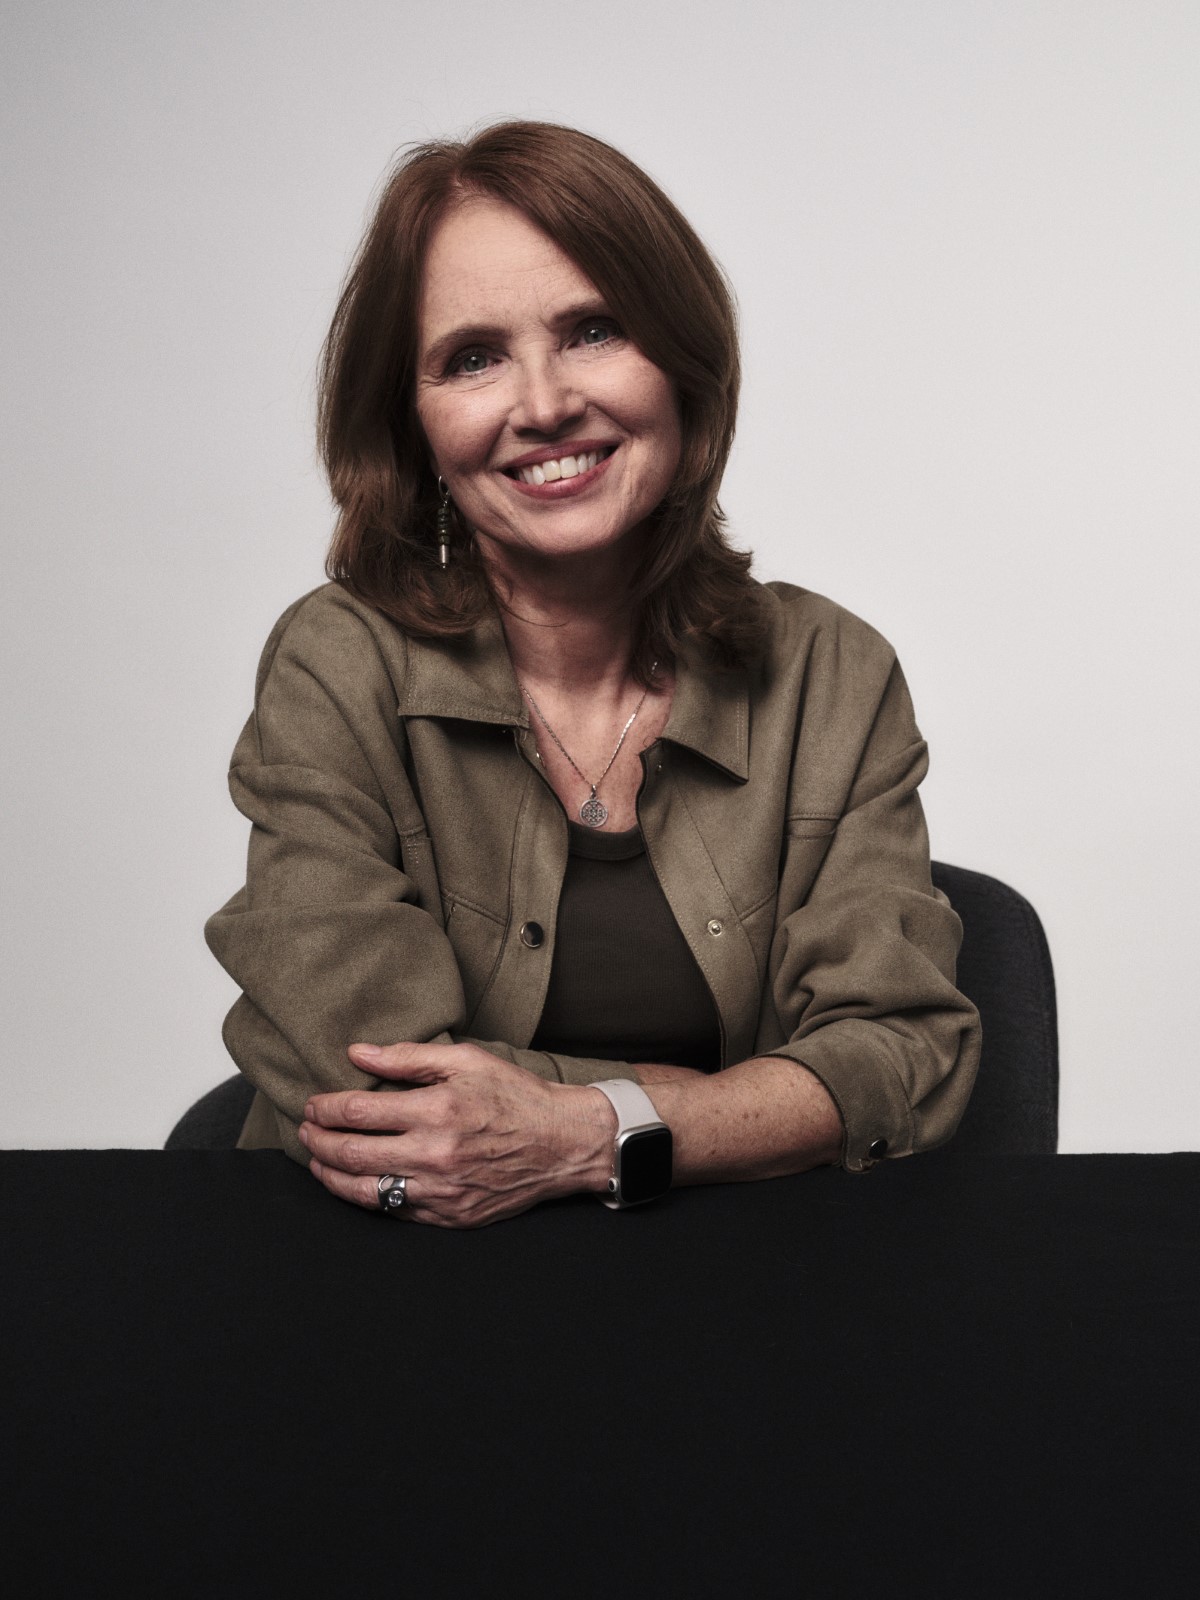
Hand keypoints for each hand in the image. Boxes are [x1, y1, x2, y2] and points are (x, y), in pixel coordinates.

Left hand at [298, 1041, 614, 1227]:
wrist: (563, 1144)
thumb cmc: (517, 1096)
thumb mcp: (467, 1061)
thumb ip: (407, 1057)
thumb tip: (357, 1053)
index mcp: (437, 1111)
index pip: (357, 1112)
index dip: (324, 1109)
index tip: (312, 1105)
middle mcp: (434, 1155)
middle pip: (350, 1153)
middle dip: (316, 1141)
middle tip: (305, 1131)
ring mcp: (441, 1192)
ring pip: (363, 1191)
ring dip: (330, 1175)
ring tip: (318, 1160)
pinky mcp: (449, 1217)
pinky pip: (394, 1211)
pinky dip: (367, 1197)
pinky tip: (357, 1182)